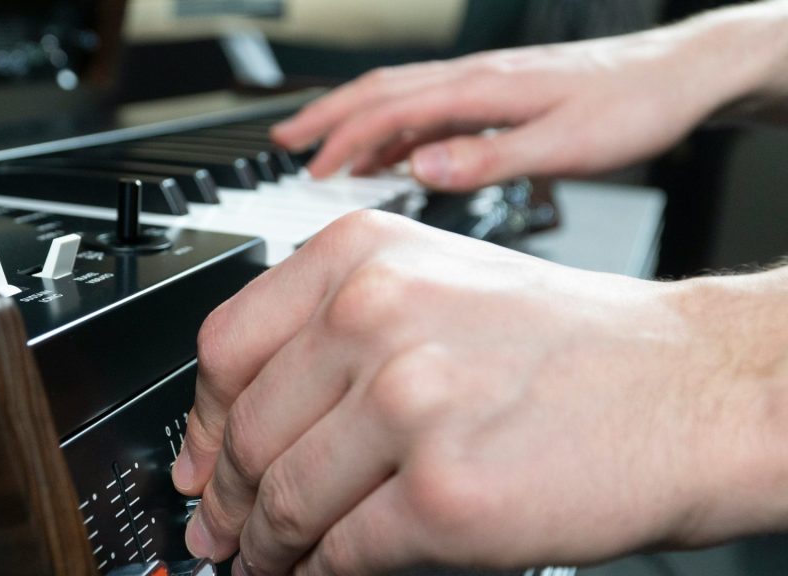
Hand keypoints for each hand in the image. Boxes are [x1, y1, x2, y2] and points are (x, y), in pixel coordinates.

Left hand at [172, 210, 787, 574]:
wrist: (686, 388)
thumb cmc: (566, 343)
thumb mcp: (434, 289)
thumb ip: (331, 341)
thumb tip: (241, 422)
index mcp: (363, 258)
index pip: (226, 346)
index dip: (202, 418)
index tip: (197, 457)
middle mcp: (377, 316)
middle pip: (246, 429)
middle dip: (225, 493)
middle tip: (218, 523)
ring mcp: (409, 403)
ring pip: (282, 497)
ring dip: (262, 543)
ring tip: (260, 559)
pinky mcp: (444, 494)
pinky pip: (338, 551)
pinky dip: (313, 574)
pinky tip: (313, 575)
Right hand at [270, 13, 779, 191]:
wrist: (681, 74)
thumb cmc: (633, 107)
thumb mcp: (564, 145)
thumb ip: (488, 158)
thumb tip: (420, 170)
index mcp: (484, 88)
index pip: (392, 110)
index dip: (344, 141)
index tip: (309, 171)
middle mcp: (476, 78)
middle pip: (380, 89)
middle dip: (327, 116)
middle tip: (285, 142)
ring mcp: (485, 83)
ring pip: (401, 94)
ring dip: (355, 120)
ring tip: (322, 152)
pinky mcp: (498, 94)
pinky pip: (430, 107)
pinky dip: (396, 130)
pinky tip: (392, 155)